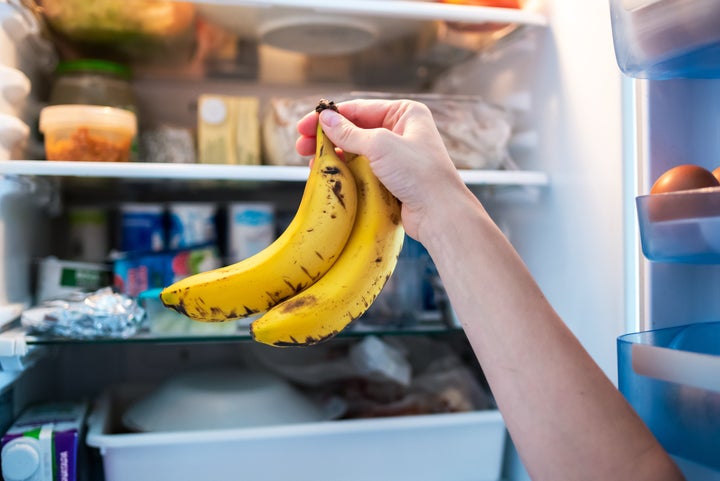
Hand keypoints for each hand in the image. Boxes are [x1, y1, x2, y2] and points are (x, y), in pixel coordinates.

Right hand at [296, 99, 467, 240]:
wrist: (440, 213)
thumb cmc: (419, 174)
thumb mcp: (380, 146)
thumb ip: (349, 133)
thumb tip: (325, 119)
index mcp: (406, 113)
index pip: (359, 109)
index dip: (329, 117)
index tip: (304, 126)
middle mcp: (402, 131)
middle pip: (355, 130)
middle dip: (327, 137)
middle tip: (301, 146)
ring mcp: (398, 156)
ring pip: (357, 151)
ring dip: (334, 155)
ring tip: (312, 163)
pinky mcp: (393, 178)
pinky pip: (363, 169)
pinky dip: (345, 171)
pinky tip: (329, 174)